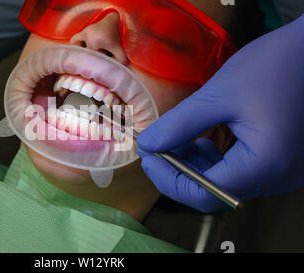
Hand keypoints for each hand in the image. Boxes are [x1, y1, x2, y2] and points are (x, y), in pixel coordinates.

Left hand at [137, 15, 303, 211]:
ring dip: (195, 167)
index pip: (205, 193)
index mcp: (265, 164)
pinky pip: (241, 173)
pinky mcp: (281, 162)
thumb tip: (148, 144)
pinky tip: (203, 141)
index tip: (148, 157)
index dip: (169, 180)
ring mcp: (283, 173)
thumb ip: (180, 124)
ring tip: (177, 141)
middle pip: (214, 193)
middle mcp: (278, 178)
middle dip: (179, 172)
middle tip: (157, 148)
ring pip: (225, 184)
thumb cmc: (275, 65)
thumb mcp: (219, 94)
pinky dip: (215, 162)